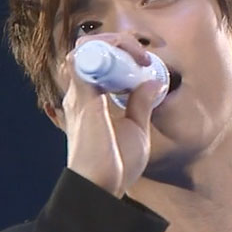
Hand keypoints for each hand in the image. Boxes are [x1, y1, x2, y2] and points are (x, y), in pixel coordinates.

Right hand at [58, 33, 167, 197]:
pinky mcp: (83, 99)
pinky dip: (109, 51)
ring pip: (85, 48)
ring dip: (112, 43)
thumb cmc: (116, 165)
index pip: (95, 60)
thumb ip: (141, 104)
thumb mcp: (136, 129)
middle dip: (116, 43)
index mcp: (89, 100)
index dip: (119, 52)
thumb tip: (153, 82)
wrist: (102, 187)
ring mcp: (79, 94)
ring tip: (136, 56)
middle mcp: (79, 93)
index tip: (144, 64)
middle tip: (142, 57)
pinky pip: (85, 59)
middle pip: (88, 48)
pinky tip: (131, 63)